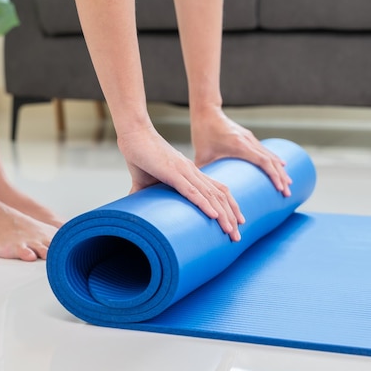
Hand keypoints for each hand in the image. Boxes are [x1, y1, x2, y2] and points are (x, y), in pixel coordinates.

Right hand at [117, 124, 244, 240]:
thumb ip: (145, 193)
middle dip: (231, 217)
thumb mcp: (147, 180)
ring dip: (222, 215)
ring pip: (210, 196)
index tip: (237, 222)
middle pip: (220, 196)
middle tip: (237, 237)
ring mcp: (184, 171)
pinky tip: (214, 215)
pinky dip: (204, 204)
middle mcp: (192, 172)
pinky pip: (192, 191)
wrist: (133, 133)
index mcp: (191, 173)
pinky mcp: (172, 172)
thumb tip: (135, 205)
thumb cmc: (140, 155)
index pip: (218, 191)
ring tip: (230, 231)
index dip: (230, 207)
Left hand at [190, 107, 291, 196]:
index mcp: (239, 145)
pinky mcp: (249, 137)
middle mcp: (248, 141)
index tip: (280, 187)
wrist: (207, 112)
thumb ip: (204, 173)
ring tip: (288, 183)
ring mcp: (250, 138)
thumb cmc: (203, 133)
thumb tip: (203, 191)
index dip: (273, 174)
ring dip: (280, 169)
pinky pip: (265, 150)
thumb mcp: (201, 155)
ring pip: (270, 155)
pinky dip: (274, 159)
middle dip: (281, 177)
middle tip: (287, 193)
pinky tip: (281, 166)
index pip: (263, 161)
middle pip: (271, 160)